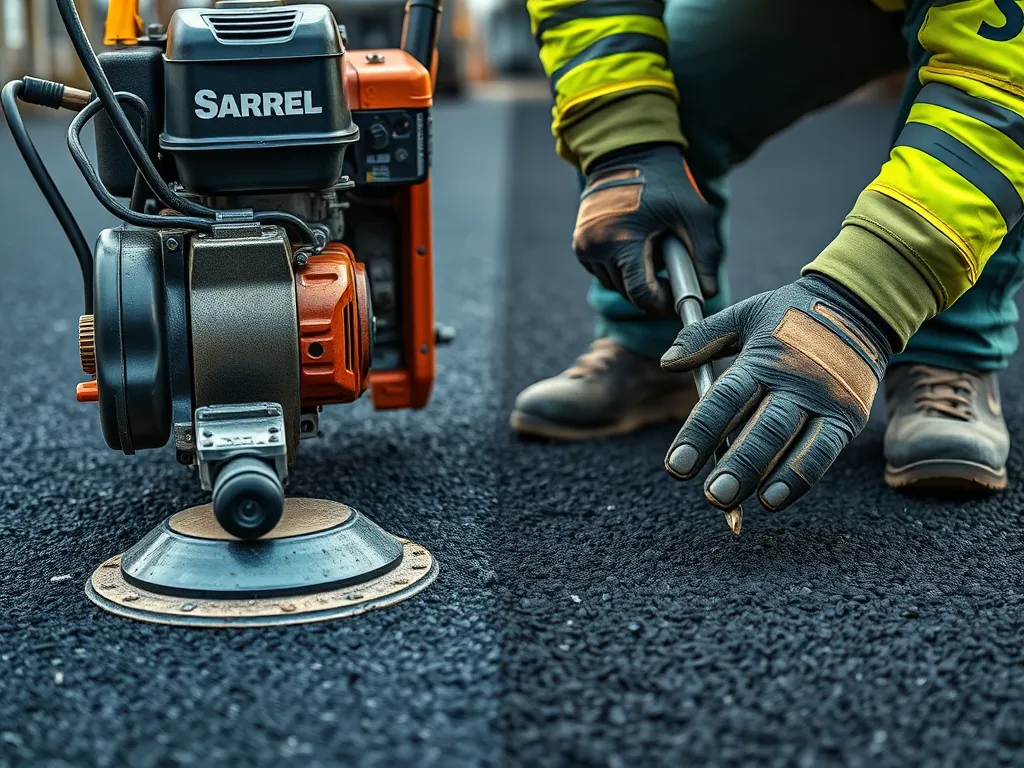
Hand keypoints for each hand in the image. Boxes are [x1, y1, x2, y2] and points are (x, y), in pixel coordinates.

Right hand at [573, 143, 720, 315]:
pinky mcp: (579, 245)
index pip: (640, 295)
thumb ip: (706, 255)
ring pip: (615, 285)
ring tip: (652, 249)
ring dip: (635, 279)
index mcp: (623, 240)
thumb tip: (709, 292)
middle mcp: (596, 247)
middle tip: (670, 268)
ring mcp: (584, 247)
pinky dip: (621, 268)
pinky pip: (604, 272)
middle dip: (652, 289)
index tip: (676, 298)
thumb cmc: (664, 182)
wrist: (627, 153)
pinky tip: (635, 245)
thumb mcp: (694, 214)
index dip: (661, 303)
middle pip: (628, 293)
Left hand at [661, 274, 893, 511]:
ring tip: (735, 502)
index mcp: (762, 358)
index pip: (725, 400)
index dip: (699, 434)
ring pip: (791, 444)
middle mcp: (793, 382)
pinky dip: (798, 478)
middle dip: (734, 464)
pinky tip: (773, 500)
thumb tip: (667, 361)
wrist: (860, 304)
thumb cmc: (792, 314)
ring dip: (763, 477)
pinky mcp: (848, 417)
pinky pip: (822, 453)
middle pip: (760, 428)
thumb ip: (705, 337)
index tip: (675, 466)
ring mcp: (824, 401)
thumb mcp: (747, 314)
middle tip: (711, 494)